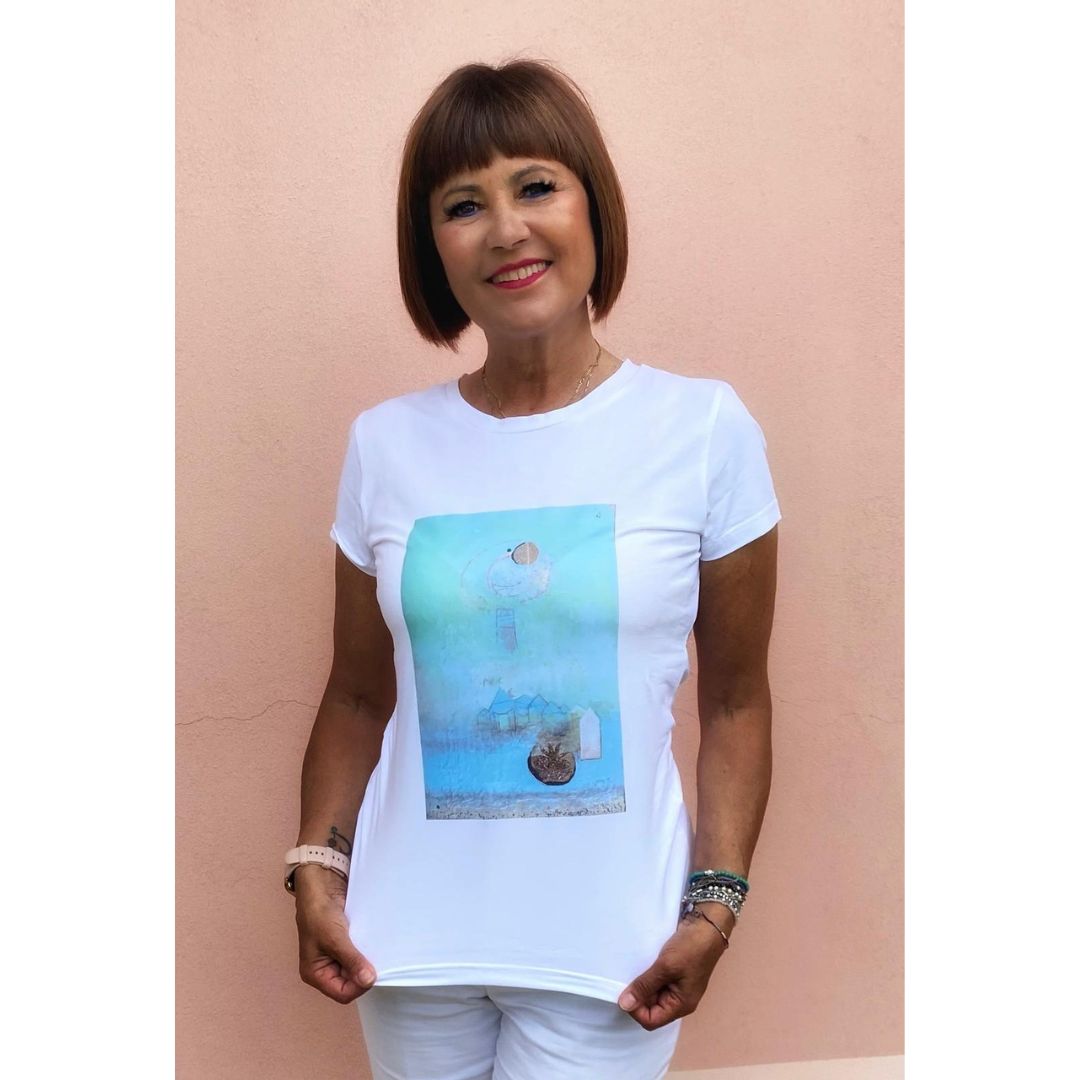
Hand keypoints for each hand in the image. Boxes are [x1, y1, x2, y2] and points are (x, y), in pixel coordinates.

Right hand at [294, 866, 377, 1003]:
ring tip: (377, 951)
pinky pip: (360, 954)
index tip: (372, 972)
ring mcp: (336, 956)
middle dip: (364, 973)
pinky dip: (368, 950)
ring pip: (357, 968)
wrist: (321, 884)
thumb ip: (352, 960)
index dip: (359, 986)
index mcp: (315, 974)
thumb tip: (369, 980)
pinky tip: (375, 944)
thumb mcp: (335, 938)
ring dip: (367, 961)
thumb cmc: (319, 912)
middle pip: (351, 983)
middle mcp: (326, 968)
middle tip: (377, 960)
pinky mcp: (346, 943)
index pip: (343, 993)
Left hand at [617, 909, 732, 1029]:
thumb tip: (624, 1005)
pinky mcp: (673, 974)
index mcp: (680, 1005)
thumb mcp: (665, 967)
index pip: (651, 1020)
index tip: (624, 991)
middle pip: (650, 1009)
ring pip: (652, 995)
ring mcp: (676, 986)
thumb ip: (644, 986)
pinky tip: (639, 965)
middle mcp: (678, 1000)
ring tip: (633, 970)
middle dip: (637, 997)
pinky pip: (656, 982)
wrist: (706, 926)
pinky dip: (646, 976)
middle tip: (627, 978)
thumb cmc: (690, 948)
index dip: (635, 1010)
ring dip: (641, 985)